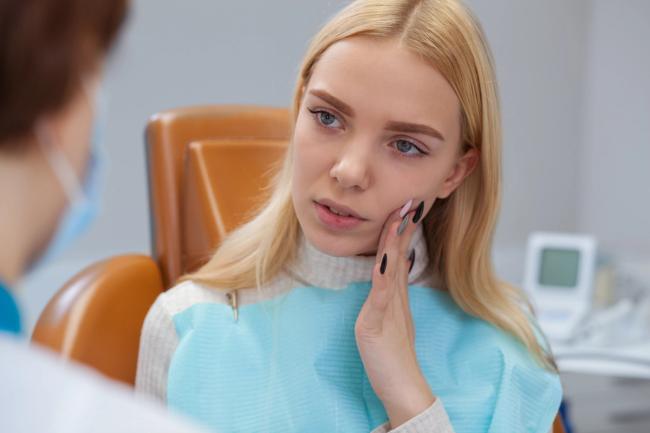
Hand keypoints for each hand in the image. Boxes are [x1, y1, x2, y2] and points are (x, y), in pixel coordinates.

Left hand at [355, 199, 435, 428]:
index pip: (398, 252)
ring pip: (391, 266)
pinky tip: (386, 257)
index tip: (406, 205)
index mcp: (395, 292)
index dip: (401, 228)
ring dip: (395, 239)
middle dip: (402, 224)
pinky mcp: (378, 320)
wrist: (402, 384)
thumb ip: (392, 291)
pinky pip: (382, 293)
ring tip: (401, 215)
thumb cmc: (393, 353)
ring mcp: (388, 306)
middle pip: (398, 252)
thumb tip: (396, 264)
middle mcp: (394, 295)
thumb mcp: (391, 315)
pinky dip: (384, 273)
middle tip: (410, 198)